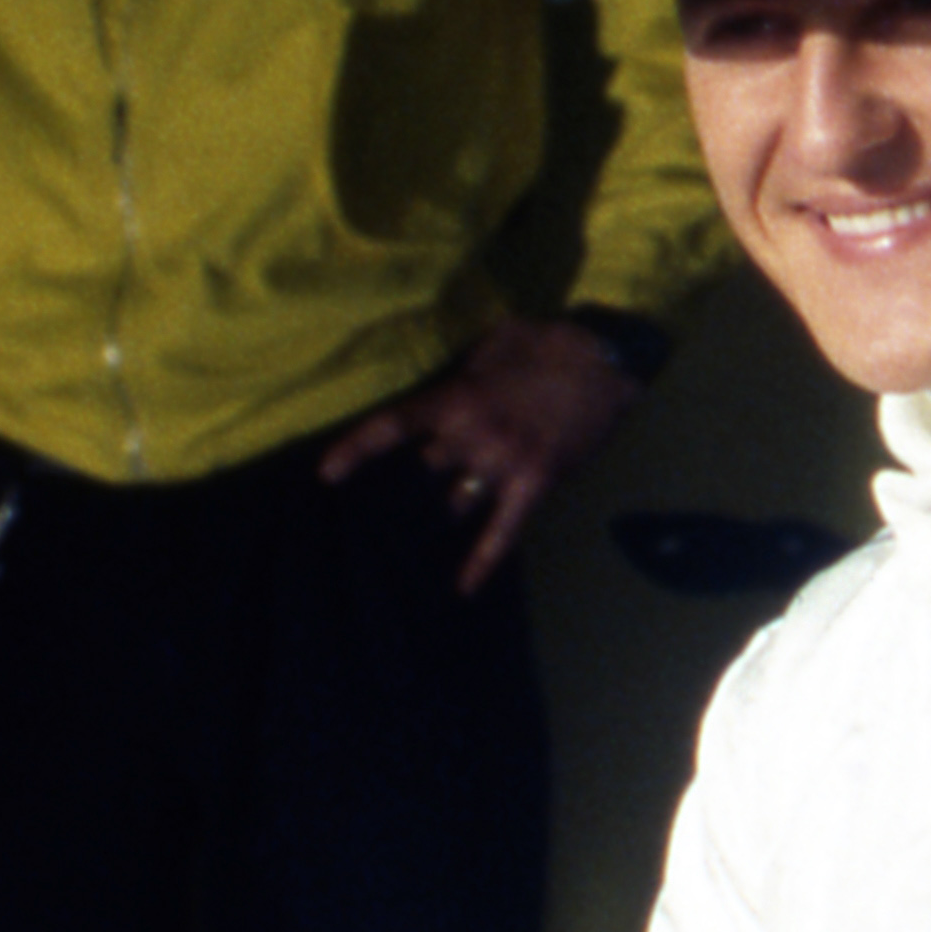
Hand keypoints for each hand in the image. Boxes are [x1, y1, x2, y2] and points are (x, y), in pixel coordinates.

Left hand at [319, 317, 645, 595]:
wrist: (604, 360)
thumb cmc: (546, 343)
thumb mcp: (492, 342)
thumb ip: (461, 373)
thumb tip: (442, 389)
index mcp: (454, 399)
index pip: (391, 427)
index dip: (355, 451)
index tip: (326, 475)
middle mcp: (471, 436)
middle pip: (427, 469)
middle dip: (425, 472)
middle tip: (423, 477)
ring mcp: (502, 464)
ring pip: (457, 500)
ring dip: (450, 503)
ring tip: (440, 513)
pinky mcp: (534, 484)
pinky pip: (503, 530)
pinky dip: (482, 560)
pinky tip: (464, 588)